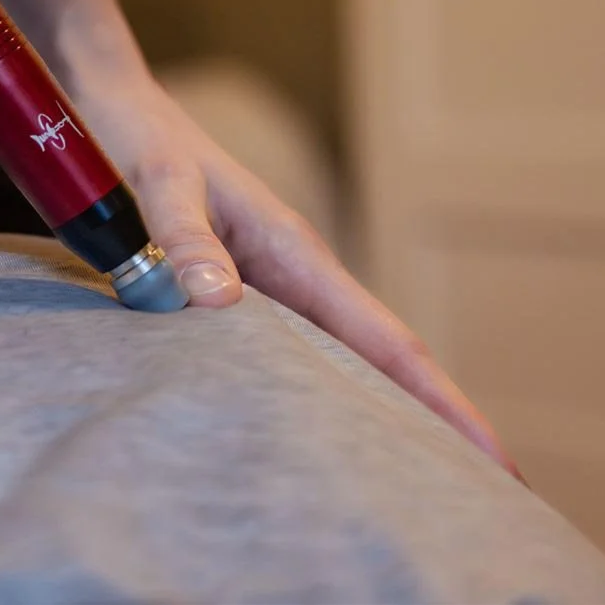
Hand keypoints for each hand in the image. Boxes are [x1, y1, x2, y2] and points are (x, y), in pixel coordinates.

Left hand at [73, 74, 521, 477]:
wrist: (107, 103)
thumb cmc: (134, 139)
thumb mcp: (157, 183)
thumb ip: (182, 239)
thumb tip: (219, 301)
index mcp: (293, 252)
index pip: (387, 340)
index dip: (442, 402)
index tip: (498, 460)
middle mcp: (291, 276)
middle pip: (375, 365)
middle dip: (426, 429)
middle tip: (481, 502)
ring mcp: (263, 288)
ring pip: (328, 366)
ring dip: (367, 420)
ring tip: (402, 490)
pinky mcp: (226, 293)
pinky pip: (275, 358)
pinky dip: (301, 399)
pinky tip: (302, 439)